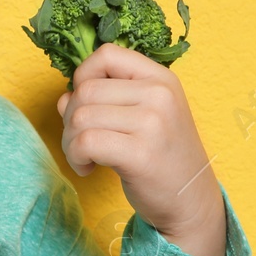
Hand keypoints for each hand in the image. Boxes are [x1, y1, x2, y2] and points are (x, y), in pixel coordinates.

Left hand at [56, 43, 226, 255]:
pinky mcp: (140, 154)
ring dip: (70, 141)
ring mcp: (152, 123)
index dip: (84, 76)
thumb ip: (106, 99)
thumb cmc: (162, 157)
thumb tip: (64, 98)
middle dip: (70, 118)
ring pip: (80, 116)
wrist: (191, 201)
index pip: (107, 54)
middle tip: (81, 142)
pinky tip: (88, 169)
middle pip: (86, 90)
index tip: (88, 104)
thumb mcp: (143, 116)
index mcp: (161, 78)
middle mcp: (159, 95)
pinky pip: (85, 142)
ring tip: (84, 156)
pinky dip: (76, 157)